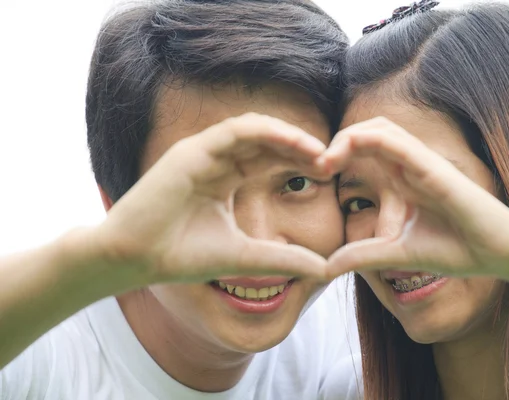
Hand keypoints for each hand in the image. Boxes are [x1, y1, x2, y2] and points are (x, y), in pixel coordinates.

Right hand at [92, 113, 330, 283]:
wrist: (135, 260)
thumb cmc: (181, 257)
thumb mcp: (244, 256)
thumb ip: (281, 258)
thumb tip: (323, 269)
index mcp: (226, 180)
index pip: (270, 162)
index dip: (300, 165)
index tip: (329, 176)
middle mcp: (216, 162)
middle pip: (268, 144)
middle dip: (301, 151)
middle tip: (332, 162)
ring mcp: (203, 153)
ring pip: (256, 131)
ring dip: (289, 138)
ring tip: (319, 153)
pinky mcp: (192, 149)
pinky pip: (237, 130)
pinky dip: (267, 132)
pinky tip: (294, 143)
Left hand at [320, 117, 508, 280]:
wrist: (497, 254)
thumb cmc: (456, 248)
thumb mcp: (397, 253)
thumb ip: (364, 255)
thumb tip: (326, 267)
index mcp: (402, 177)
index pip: (365, 147)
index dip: (337, 152)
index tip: (316, 173)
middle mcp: (411, 164)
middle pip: (369, 131)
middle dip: (337, 140)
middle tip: (315, 164)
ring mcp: (424, 164)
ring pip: (382, 129)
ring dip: (349, 137)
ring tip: (325, 160)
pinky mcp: (436, 171)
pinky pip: (402, 146)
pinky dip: (374, 141)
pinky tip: (351, 148)